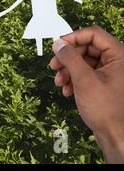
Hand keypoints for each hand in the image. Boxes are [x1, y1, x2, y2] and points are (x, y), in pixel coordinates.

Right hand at [49, 26, 123, 162]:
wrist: (115, 136)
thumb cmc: (106, 110)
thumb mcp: (84, 80)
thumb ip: (70, 58)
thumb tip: (58, 43)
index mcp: (118, 56)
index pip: (93, 34)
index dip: (73, 37)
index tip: (58, 45)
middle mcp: (116, 61)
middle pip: (86, 48)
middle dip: (68, 58)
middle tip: (54, 66)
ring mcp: (110, 72)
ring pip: (83, 61)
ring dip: (68, 70)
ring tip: (59, 82)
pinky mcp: (103, 82)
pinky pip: (85, 73)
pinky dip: (73, 79)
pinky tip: (67, 90)